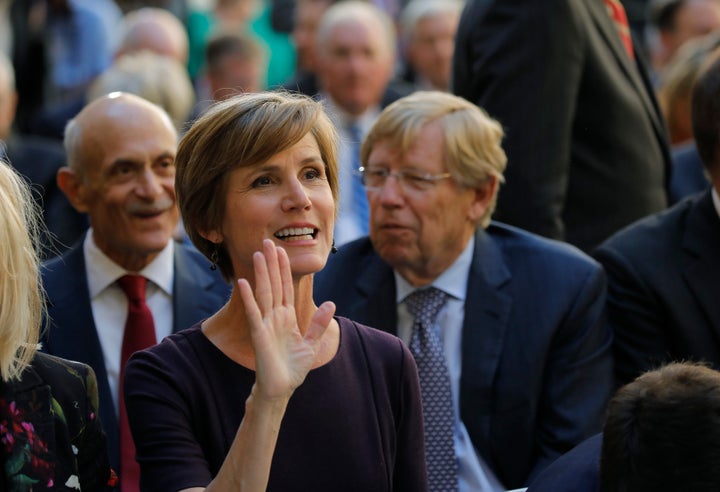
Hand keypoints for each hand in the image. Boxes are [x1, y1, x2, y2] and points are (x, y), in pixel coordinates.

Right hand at [237, 239, 334, 400]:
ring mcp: (266, 324)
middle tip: (267, 242)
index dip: (284, 269)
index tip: (282, 250)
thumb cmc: (293, 368)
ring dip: (261, 274)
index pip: (285, 287)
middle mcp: (275, 317)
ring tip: (258, 254)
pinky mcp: (259, 335)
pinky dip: (249, 298)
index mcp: (286, 317)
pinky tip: (243, 282)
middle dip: (271, 264)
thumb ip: (320, 324)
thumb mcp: (311, 344)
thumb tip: (331, 304)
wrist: (281, 389)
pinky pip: (254, 313)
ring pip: (264, 293)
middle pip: (273, 284)